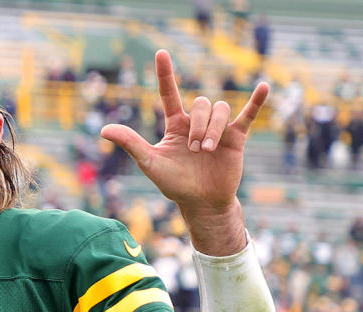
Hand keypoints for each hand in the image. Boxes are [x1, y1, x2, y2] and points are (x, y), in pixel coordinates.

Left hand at [100, 50, 267, 217]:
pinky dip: (256, 101)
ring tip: (207, 151)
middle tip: (194, 150)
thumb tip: (103, 129)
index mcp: (175, 125)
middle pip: (202, 104)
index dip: (165, 74)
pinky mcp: (236, 137)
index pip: (169, 94)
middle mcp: (197, 123)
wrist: (201, 202)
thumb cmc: (174, 183)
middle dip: (199, 126)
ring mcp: (218, 129)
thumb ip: (131, 143)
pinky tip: (264, 86)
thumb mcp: (150, 163)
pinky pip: (248, 114)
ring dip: (213, 129)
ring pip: (220, 109)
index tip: (161, 53)